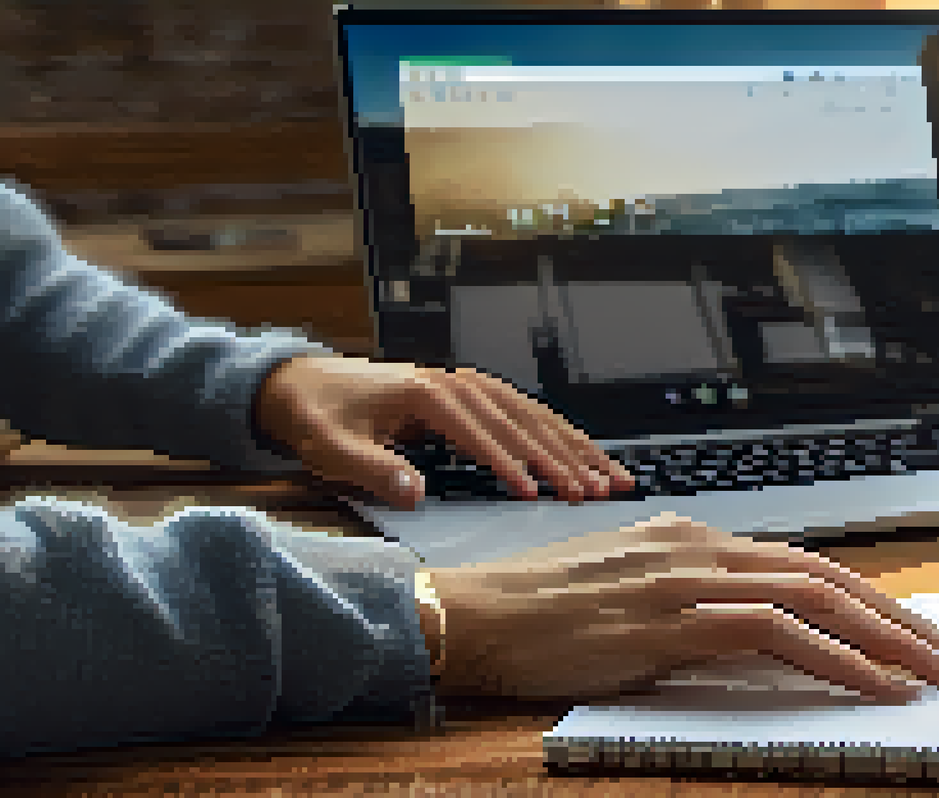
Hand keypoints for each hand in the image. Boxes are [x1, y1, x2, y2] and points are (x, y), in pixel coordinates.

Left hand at [255, 354, 632, 508]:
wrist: (303, 384)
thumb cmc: (318, 418)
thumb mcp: (331, 448)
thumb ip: (372, 470)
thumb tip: (414, 493)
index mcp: (426, 394)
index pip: (479, 432)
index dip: (510, 464)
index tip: (536, 494)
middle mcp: (455, 384)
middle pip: (521, 422)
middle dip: (562, 458)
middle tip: (596, 491)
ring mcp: (467, 385)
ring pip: (534, 416)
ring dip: (575, 447)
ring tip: (611, 477)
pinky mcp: (471, 394)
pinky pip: (525, 413)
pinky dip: (560, 435)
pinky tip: (585, 454)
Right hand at [426, 513, 938, 702]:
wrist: (474, 614)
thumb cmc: (537, 613)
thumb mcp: (623, 593)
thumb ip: (684, 600)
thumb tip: (739, 629)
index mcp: (689, 538)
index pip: (798, 563)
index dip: (861, 595)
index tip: (903, 625)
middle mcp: (699, 547)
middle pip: (823, 575)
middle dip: (894, 616)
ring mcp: (689, 579)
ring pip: (816, 599)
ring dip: (885, 639)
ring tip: (932, 673)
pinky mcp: (675, 619)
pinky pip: (779, 635)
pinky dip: (838, 659)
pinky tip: (874, 685)